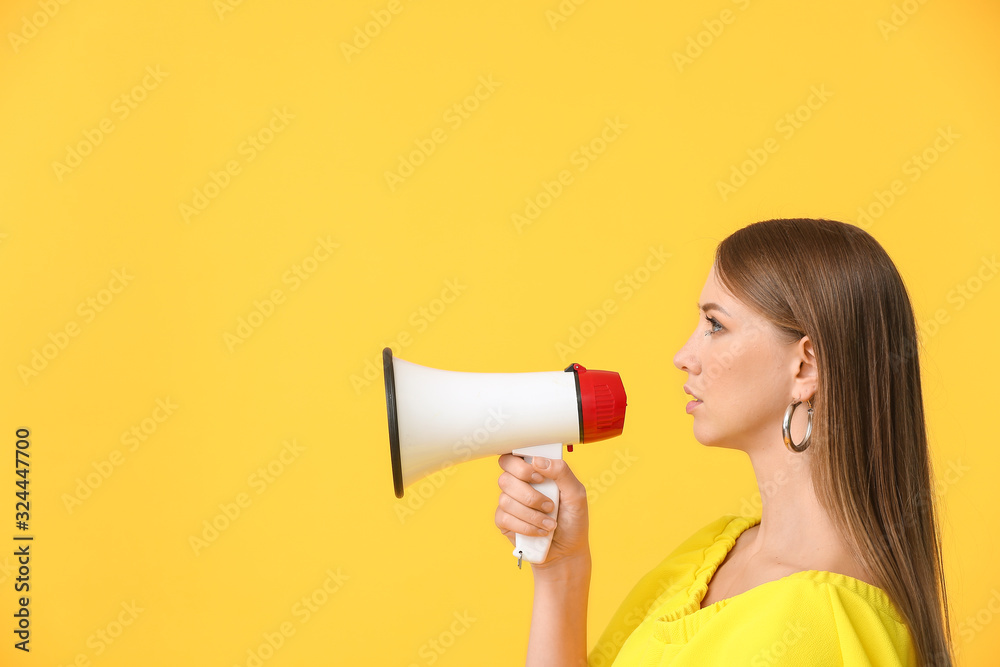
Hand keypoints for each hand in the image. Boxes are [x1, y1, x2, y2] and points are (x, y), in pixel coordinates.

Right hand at [494, 453, 590, 573]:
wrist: (567, 551)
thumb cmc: (573, 519)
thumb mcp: (576, 494)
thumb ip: (562, 472)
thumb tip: (538, 461)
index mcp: (534, 472)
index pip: (513, 456)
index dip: (519, 463)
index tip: (538, 476)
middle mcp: (519, 485)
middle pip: (505, 477)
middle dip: (528, 492)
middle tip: (549, 503)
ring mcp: (509, 503)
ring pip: (506, 499)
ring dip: (532, 514)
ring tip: (550, 522)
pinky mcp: (504, 522)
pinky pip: (505, 518)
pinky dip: (527, 526)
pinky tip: (541, 531)